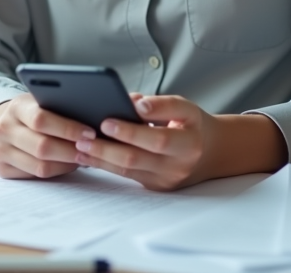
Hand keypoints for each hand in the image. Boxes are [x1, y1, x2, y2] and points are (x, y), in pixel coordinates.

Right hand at [0, 93, 94, 179]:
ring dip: (67, 164)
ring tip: (84, 157)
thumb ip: (61, 107)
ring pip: (40, 166)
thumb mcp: (43, 102)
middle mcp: (3, 128)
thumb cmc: (34, 112)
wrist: (7, 124)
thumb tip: (95, 120)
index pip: (41, 119)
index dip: (68, 129)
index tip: (90, 133)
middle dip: (71, 150)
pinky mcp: (1, 169)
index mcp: (17, 106)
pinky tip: (68, 164)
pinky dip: (56, 172)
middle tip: (92, 150)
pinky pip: (35, 176)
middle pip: (42, 147)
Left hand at [73, 95, 288, 190]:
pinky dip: (105, 165)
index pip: (158, 138)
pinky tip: (87, 157)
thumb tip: (132, 103)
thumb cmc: (193, 125)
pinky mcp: (155, 188)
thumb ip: (160, 104)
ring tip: (79, 147)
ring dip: (100, 159)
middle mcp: (178, 165)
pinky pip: (127, 176)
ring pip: (128, 171)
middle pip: (137, 159)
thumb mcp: (185, 108)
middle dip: (107, 148)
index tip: (107, 120)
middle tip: (83, 137)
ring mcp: (165, 180)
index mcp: (188, 142)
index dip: (131, 131)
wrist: (212, 154)